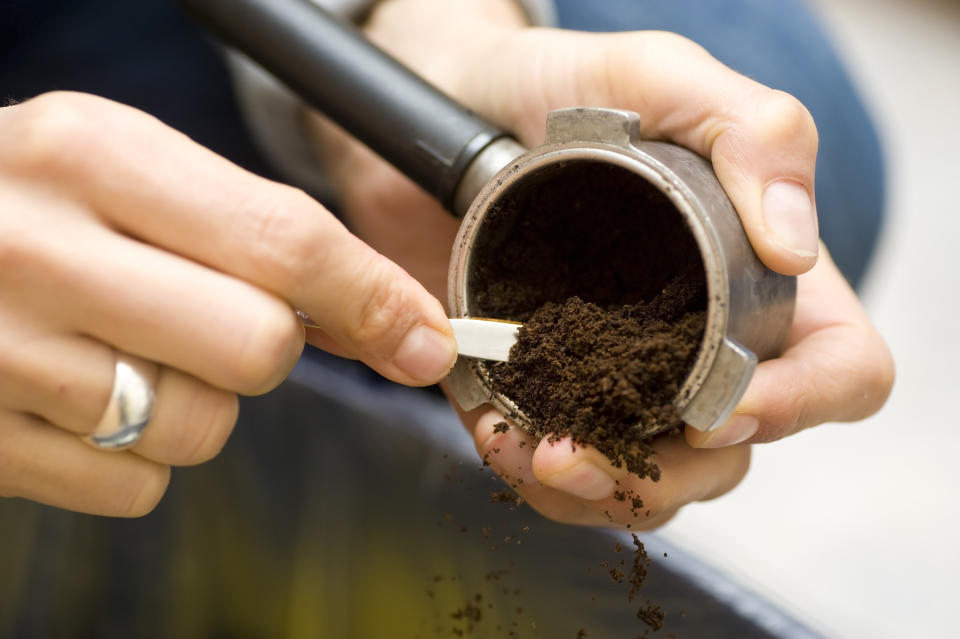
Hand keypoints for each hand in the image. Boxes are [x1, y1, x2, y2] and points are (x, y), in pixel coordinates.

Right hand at [0, 92, 455, 516]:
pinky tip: (82, 397)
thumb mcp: (132, 175)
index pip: (285, 241)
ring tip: (124, 349)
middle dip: (265, 346)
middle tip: (207, 317)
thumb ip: (259, 234)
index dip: (376, 299)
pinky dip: (136, 455)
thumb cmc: (32, 205)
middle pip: (259, 348)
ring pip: (202, 428)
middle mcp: (37, 248)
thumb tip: (396, 322)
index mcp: (91, 154)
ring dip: (196, 401)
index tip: (427, 340)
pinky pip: (137, 486)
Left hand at [306, 0, 893, 527]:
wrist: (448, 107)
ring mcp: (622, 376)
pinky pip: (561, 470)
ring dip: (591, 490)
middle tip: (575, 450)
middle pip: (733, 454)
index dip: (798, 405)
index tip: (718, 409)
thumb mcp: (660, 76)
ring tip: (524, 451)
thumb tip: (797, 248)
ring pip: (649, 479)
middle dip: (663, 474)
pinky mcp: (546, 391)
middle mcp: (700, 341)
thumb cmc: (561, 86)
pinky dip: (529, 471)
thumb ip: (753, 133)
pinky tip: (494, 434)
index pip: (837, 369)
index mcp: (757, 277)